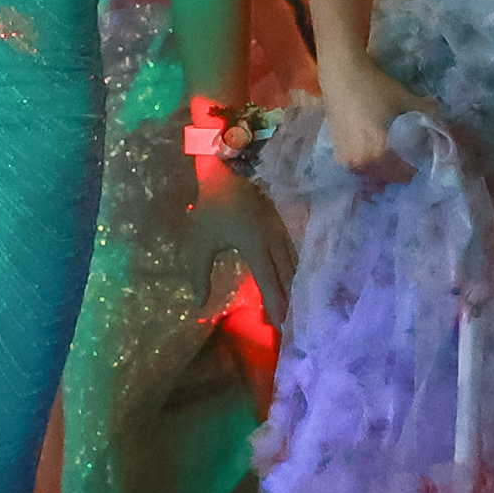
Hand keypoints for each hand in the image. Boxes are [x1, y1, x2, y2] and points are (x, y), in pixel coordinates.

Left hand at [181, 160, 295, 327]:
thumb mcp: (200, 240)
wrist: (230, 166)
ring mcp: (282, 230)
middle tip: (290, 326)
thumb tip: (199, 303)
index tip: (281, 326)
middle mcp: (274, 241)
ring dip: (293, 289)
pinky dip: (293, 271)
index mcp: (255, 246)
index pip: (269, 282)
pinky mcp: (283, 223)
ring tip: (293, 309)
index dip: (276, 305)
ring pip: (293, 266)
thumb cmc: (212, 204)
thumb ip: (199, 273)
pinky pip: (293, 253)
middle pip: (286, 278)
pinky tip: (294, 281)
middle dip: (289, 303)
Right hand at [319, 53, 438, 182]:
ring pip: (373, 175)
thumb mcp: (406, 100)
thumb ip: (428, 115)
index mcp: (378, 154)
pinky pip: (360, 169)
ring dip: (385, 170)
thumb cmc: (374, 87)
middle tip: (410, 155)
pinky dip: (370, 164)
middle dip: (402, 169)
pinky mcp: (338, 155)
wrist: (341, 74)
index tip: (423, 155)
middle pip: (389, 177)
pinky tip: (376, 151)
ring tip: (393, 154)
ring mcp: (346, 161)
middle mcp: (361, 164)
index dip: (418, 164)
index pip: (406, 173)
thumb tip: (444, 125)